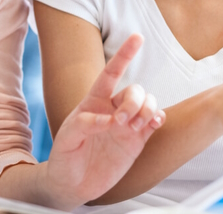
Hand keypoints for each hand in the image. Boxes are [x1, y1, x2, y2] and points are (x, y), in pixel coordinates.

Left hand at [42, 34, 165, 207]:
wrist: (72, 185)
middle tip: (123, 122)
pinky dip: (158, 118)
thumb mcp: (66, 139)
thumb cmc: (64, 157)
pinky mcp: (137, 140)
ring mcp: (127, 124)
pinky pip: (154, 121)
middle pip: (135, 90)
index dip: (124, 55)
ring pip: (148, 103)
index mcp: (92, 102)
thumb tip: (108, 120)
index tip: (137, 37)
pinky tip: (155, 123)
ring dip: (147, 110)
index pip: (110, 73)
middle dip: (134, 101)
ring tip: (137, 127)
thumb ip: (84, 125)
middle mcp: (112, 109)